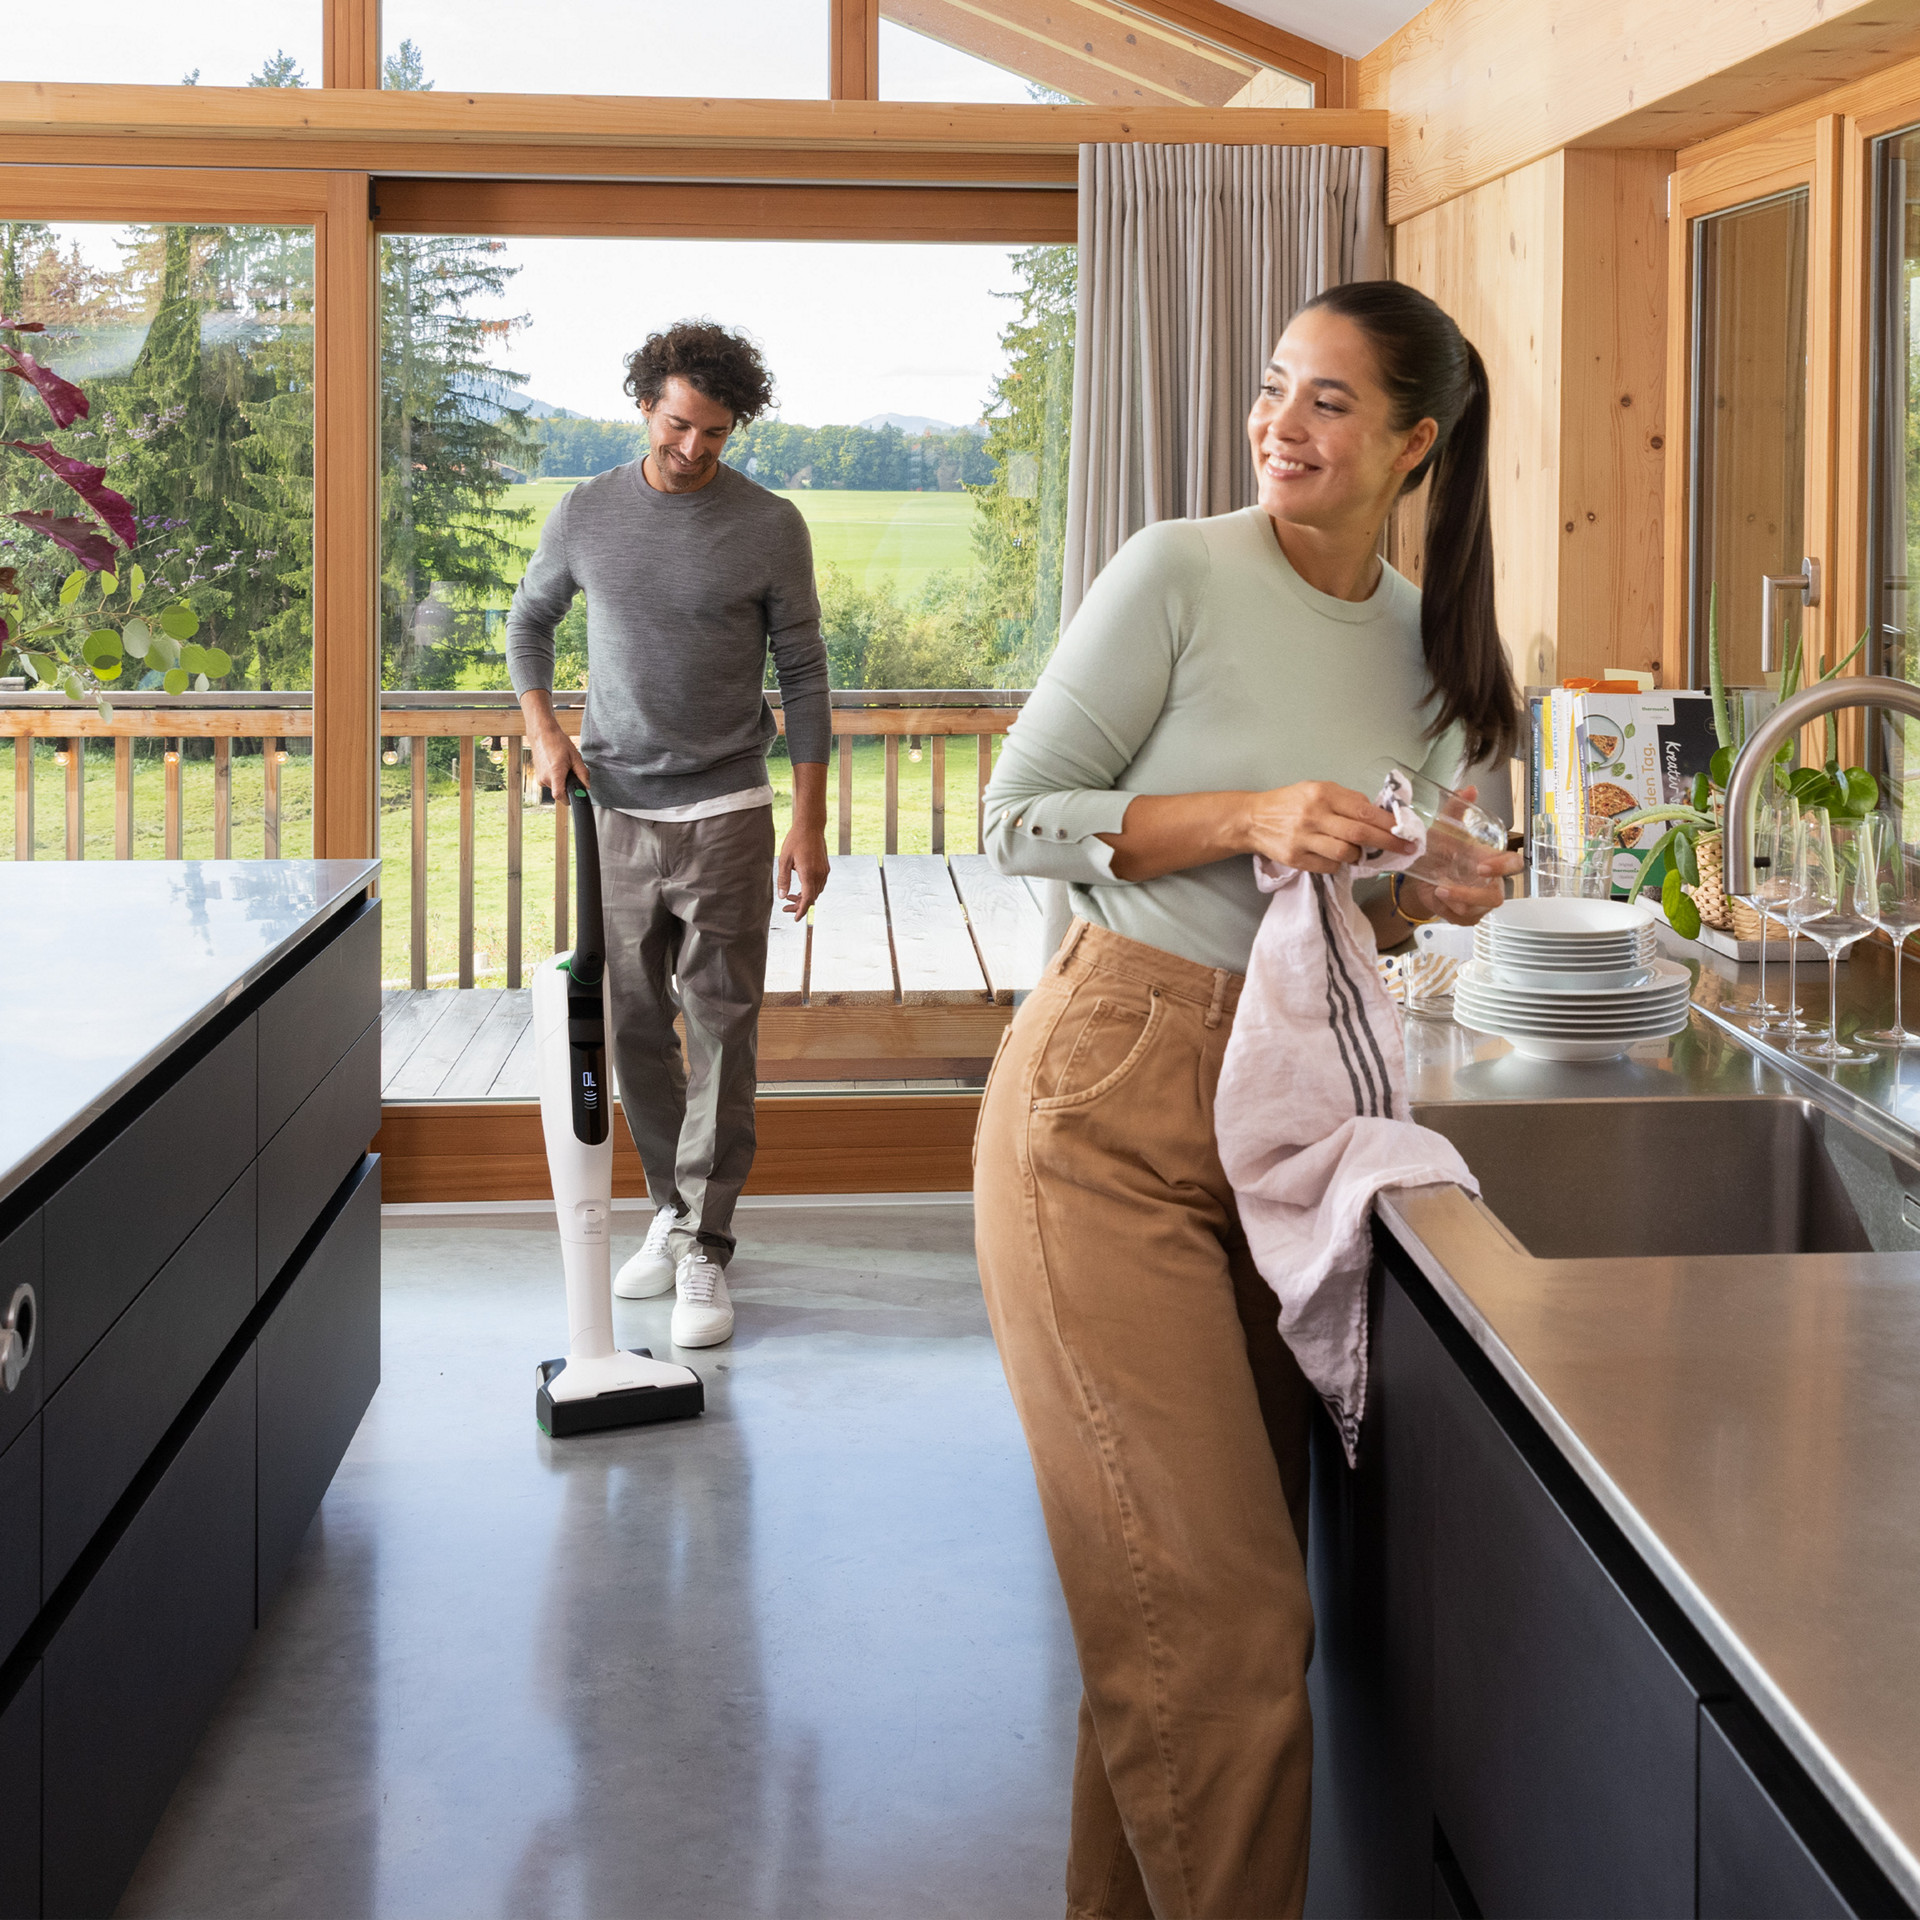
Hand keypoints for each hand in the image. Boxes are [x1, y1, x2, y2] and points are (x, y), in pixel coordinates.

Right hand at [527, 719, 587, 801]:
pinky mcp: (538, 777)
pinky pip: (550, 783)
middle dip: (568, 787)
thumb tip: (587, 786)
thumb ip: (582, 773)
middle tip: (571, 773)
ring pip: (555, 788)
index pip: (559, 795)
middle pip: (560, 792)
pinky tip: (556, 767)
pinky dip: (556, 779)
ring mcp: (540, 778)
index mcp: (555, 773)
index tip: (576, 797)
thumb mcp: (575, 756)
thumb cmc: (558, 742)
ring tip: (563, 766)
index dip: (569, 799)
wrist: (542, 734)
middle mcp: (545, 778)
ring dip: (562, 782)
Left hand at [777, 821, 828, 917]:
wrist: (811, 826)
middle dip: (800, 905)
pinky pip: (819, 884)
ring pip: (816, 892)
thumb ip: (783, 879)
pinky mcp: (825, 868)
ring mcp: (824, 871)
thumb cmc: (796, 840)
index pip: (807, 899)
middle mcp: (819, 874)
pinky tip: (800, 888)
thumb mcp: (784, 860)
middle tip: (786, 907)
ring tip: (790, 896)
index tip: (795, 918)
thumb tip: (782, 896)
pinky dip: (810, 890)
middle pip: (812, 898)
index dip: (801, 911)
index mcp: (808, 874)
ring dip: (805, 897)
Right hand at [1243, 780, 1415, 873]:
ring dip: (1358, 855)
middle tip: (1405, 848)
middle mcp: (1314, 815)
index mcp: (1322, 794)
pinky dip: (1338, 863)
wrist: (1253, 819)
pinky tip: (1333, 856)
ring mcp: (1303, 839)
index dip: (1388, 823)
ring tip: (1357, 851)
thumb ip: (1346, 800)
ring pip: (1346, 853)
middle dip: (1387, 842)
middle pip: (1359, 834)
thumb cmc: (1290, 803)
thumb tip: (1379, 816)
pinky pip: (1329, 866)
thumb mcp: (1317, 790)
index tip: (1406, 831)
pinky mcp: (1296, 859)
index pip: (1363, 810)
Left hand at [1397, 789, 1521, 924]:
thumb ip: (1456, 809)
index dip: (1504, 867)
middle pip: (1497, 897)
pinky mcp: (1467, 917)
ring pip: (1477, 911)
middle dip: (1474, 895)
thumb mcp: (1444, 828)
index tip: (1483, 867)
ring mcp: (1480, 903)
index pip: (1514, 864)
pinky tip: (1435, 898)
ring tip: (1436, 890)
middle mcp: (1490, 884)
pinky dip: (1445, 910)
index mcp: (1492, 861)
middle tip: (1448, 886)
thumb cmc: (1441, 851)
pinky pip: (1461, 919)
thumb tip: (1469, 789)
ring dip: (1454, 902)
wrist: (1421, 875)